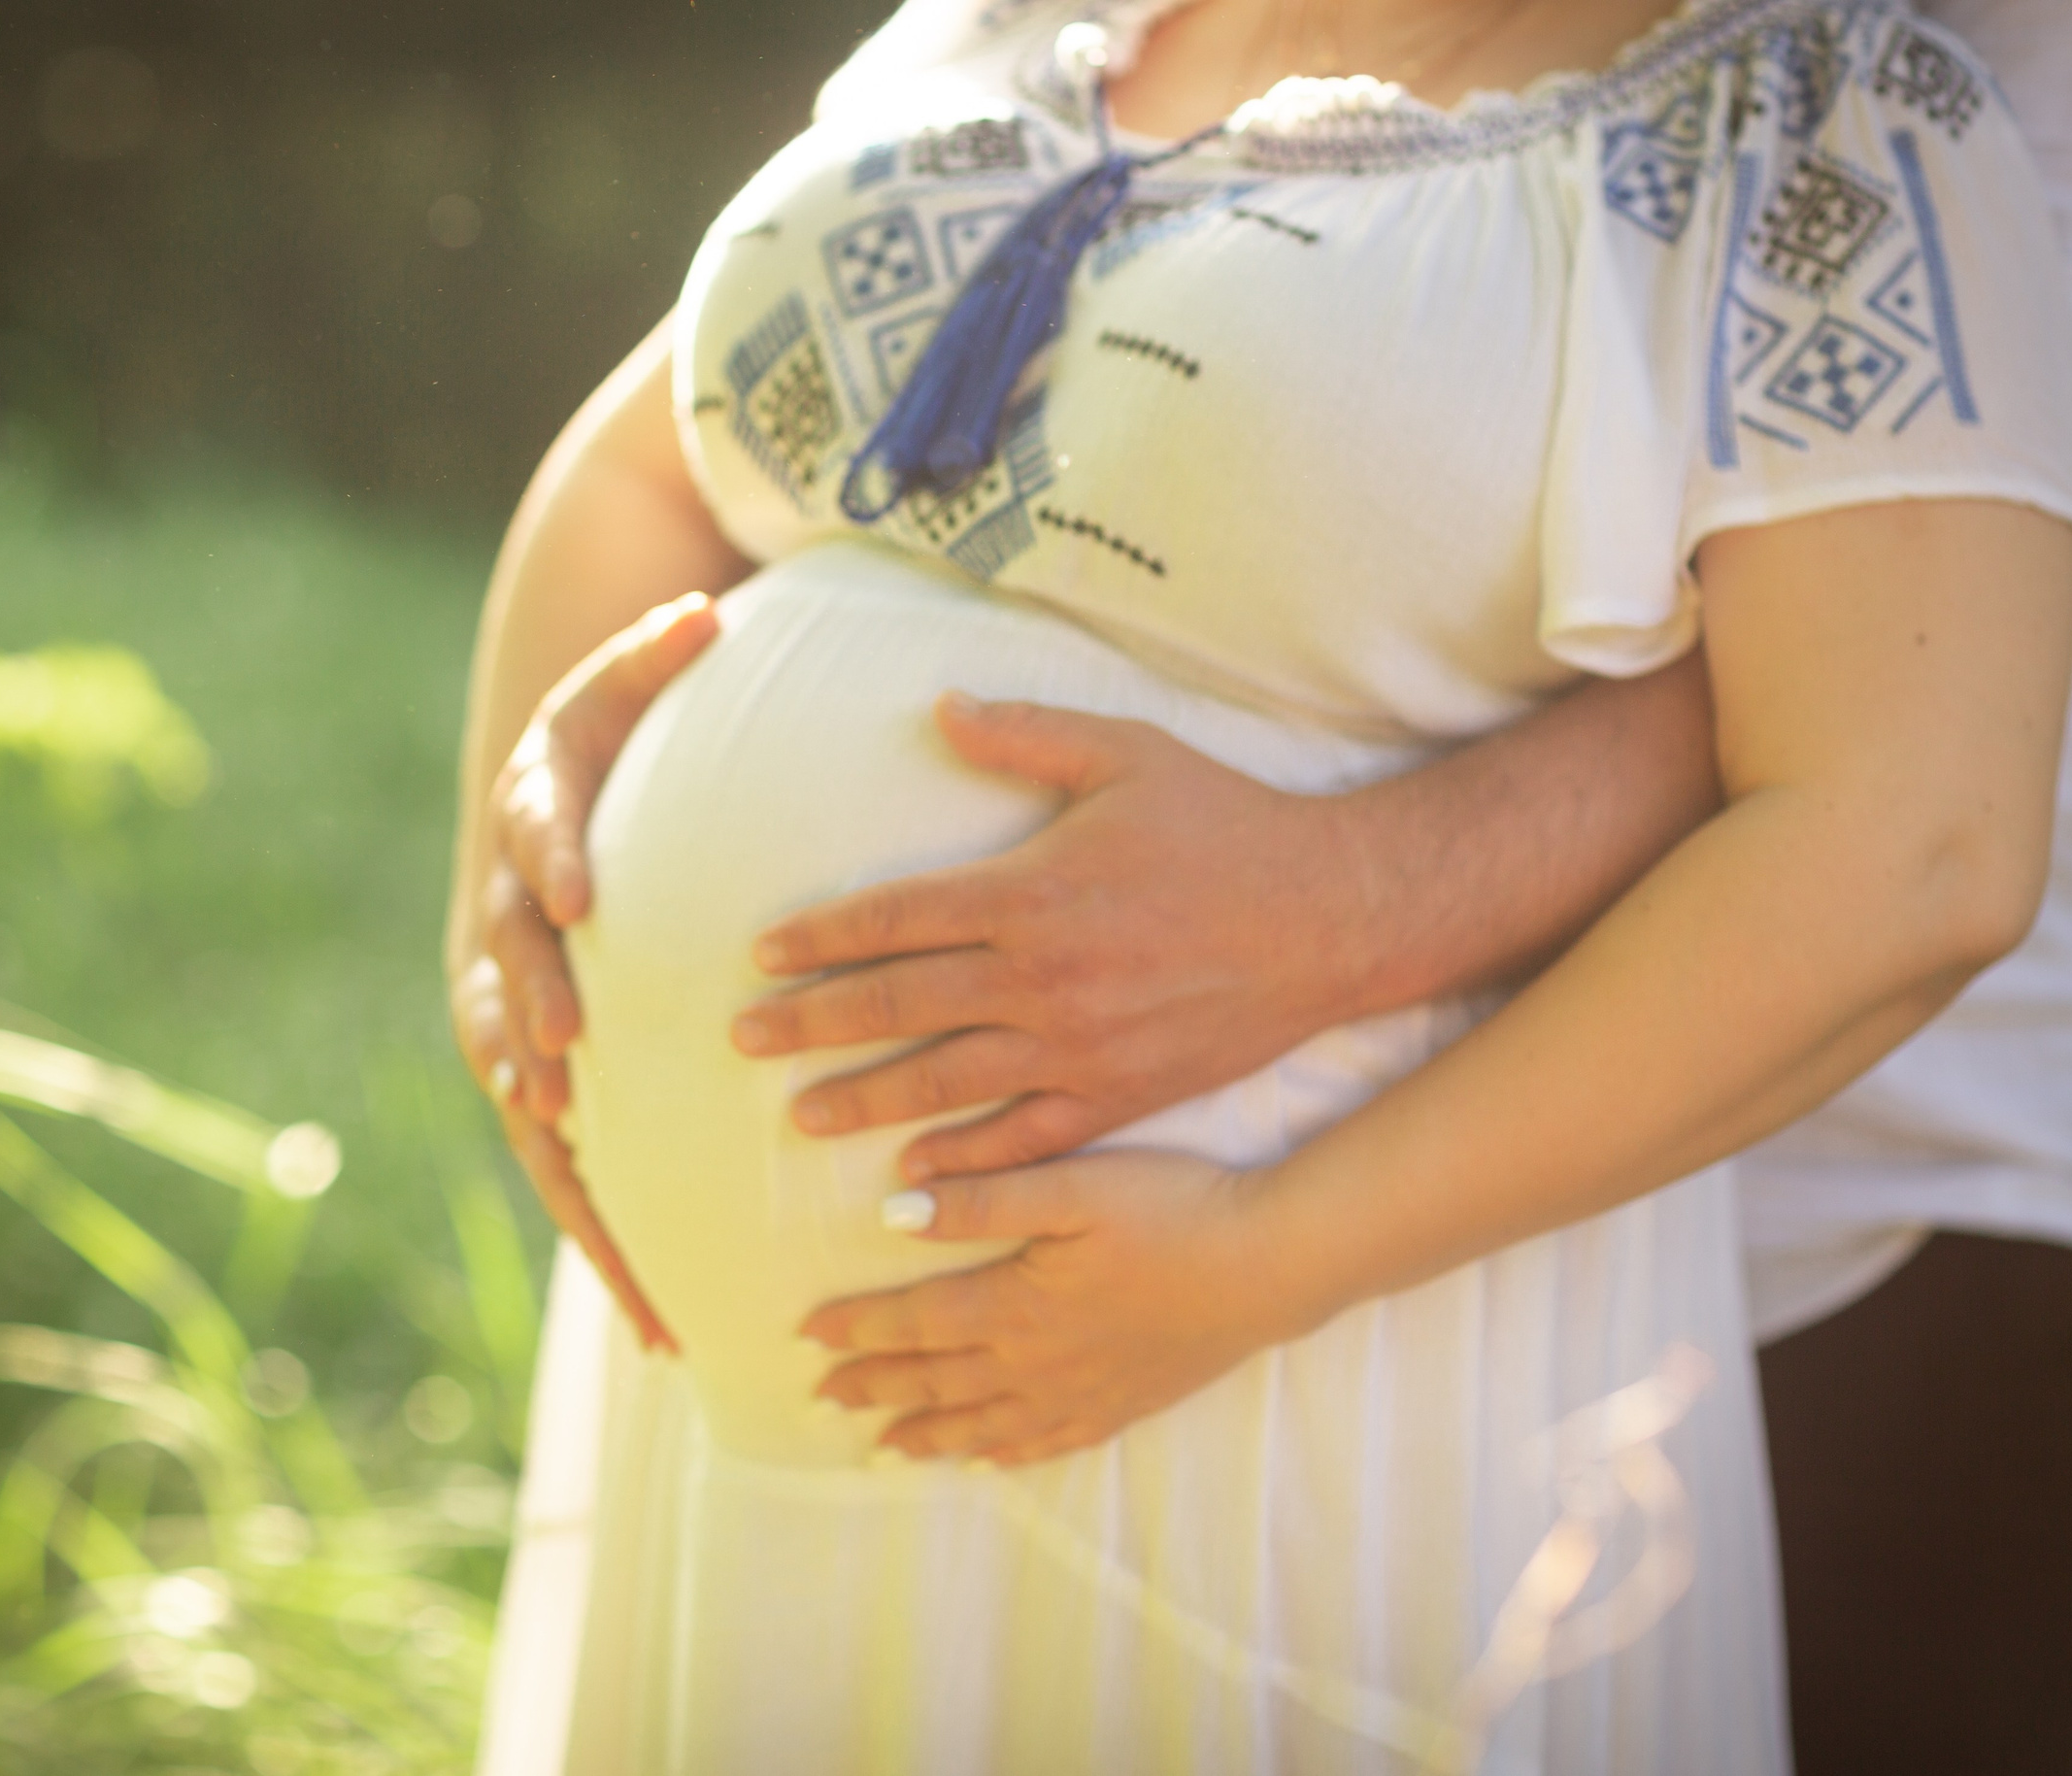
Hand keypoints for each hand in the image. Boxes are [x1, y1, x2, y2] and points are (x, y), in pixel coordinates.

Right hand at [452, 591, 721, 1350]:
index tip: (580, 891)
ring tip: (643, 1281)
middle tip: (566, 1068)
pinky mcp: (543, 1084)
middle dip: (539, 1028)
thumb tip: (707, 609)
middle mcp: (507, 940)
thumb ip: (654, 656)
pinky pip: (568, 1166)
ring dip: (578, 1184)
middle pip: (511, 990)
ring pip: (533, 1111)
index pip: (532, 842)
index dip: (550, 862)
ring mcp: (515, 1024)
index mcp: (531, 840)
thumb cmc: (600, 758)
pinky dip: (607, 1238)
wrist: (544, 821)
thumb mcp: (615, 694)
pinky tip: (664, 1325)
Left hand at [735, 695, 1364, 1180]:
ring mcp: (1079, 1046)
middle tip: (742, 1040)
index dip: (821, 938)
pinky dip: (964, 1162)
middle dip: (812, 1023)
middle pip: (899, 1004)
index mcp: (1032, 890)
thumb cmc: (1225, 823)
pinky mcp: (1118, 1096)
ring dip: (865, 1099)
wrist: (1328, 917)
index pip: (897, 917)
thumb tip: (940, 708)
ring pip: (945, 1080)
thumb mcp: (1126, 752)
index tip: (762, 955)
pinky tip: (914, 1179)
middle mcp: (1043, 976)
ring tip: (801, 1115)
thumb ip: (1025, 731)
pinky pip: (1023, 1139)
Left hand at [799, 1151, 1302, 1465]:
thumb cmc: (1172, 1210)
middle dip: (874, 1387)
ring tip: (880, 1448)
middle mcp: (1038, 1362)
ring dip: (926, 1435)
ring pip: (984, 1423)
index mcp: (1016, 1305)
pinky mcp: (1126, 1403)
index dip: (859, 1329)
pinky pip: (1049, 1442)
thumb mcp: (1072, 1185)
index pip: (916, 1322)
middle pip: (937, 1382)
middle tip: (821, 1399)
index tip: (808, 1336)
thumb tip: (894, 1211)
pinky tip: (986, 1461)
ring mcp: (1083, 1391)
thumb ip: (983, 1201)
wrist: (1268, 1264)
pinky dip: (1007, 1454)